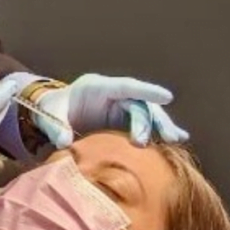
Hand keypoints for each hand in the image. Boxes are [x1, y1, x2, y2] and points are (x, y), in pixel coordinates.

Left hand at [33, 74, 189, 148]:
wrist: (53, 114)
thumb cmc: (52, 110)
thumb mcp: (50, 116)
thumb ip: (56, 127)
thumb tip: (64, 143)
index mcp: (96, 87)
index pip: (125, 86)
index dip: (146, 90)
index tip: (167, 96)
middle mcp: (112, 95)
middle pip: (139, 103)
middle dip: (151, 120)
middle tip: (160, 139)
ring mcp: (119, 107)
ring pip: (146, 113)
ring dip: (160, 126)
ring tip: (175, 139)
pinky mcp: (122, 121)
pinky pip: (144, 124)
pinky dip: (158, 131)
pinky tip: (179, 139)